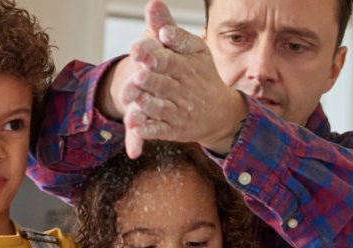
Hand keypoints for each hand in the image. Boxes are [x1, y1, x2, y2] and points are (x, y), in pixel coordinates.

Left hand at [116, 0, 246, 157]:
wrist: (221, 112)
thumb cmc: (201, 75)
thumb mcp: (192, 49)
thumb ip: (170, 29)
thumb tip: (152, 4)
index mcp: (186, 66)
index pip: (169, 60)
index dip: (153, 55)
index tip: (137, 51)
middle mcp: (183, 89)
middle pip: (163, 84)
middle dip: (149, 81)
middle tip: (137, 76)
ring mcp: (178, 111)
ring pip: (160, 108)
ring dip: (145, 104)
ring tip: (131, 99)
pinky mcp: (173, 129)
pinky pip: (159, 130)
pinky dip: (146, 129)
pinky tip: (134, 125)